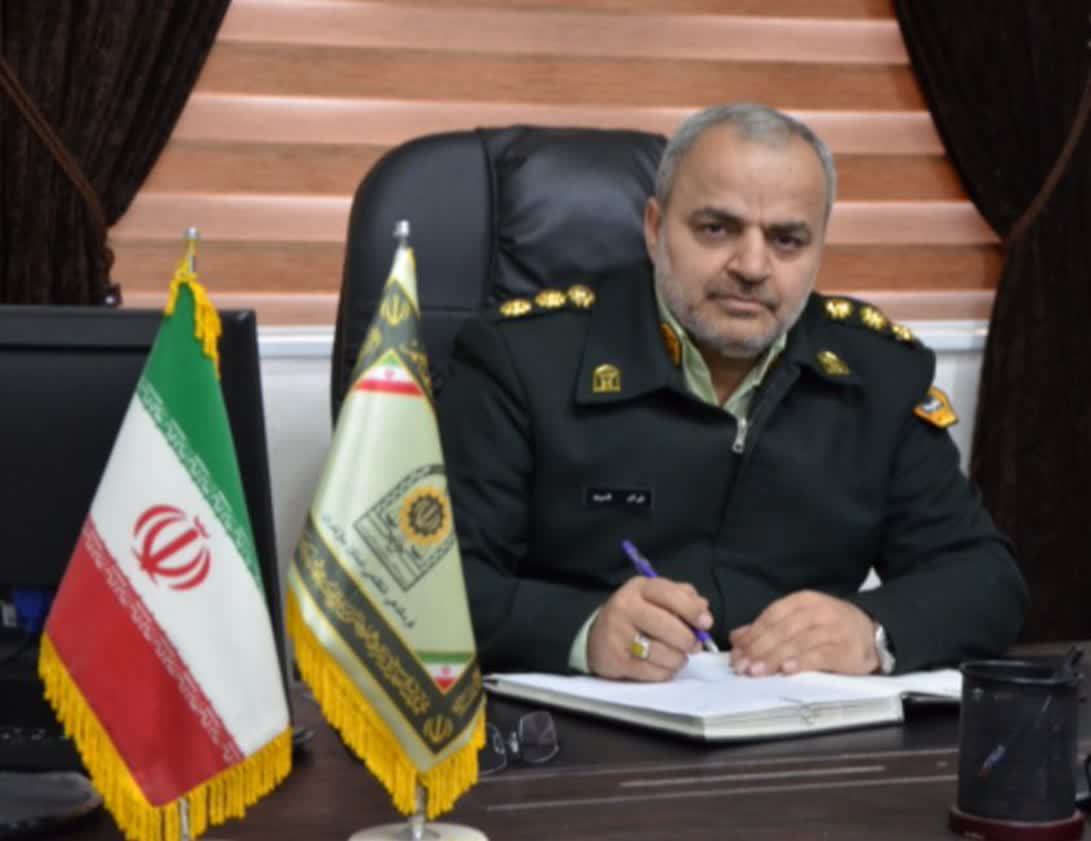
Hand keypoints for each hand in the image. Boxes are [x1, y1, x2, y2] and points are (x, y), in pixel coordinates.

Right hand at [587, 576, 713, 680]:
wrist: (597, 636)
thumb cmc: (636, 615)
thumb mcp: (655, 597)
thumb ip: (682, 598)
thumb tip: (703, 609)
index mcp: (638, 588)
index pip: (668, 594)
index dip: (692, 609)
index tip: (706, 623)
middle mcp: (624, 608)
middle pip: (666, 626)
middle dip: (688, 639)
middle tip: (694, 646)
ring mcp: (617, 635)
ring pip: (661, 652)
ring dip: (678, 659)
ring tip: (678, 657)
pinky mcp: (616, 660)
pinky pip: (651, 672)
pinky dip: (665, 672)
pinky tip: (663, 666)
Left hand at [728, 591, 878, 676]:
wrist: (872, 633)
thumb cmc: (829, 628)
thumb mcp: (799, 621)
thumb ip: (769, 628)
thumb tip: (737, 639)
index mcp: (802, 601)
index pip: (771, 616)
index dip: (752, 635)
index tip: (737, 653)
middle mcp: (817, 611)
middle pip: (782, 630)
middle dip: (758, 649)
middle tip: (742, 667)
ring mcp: (833, 629)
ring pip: (797, 642)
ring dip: (774, 658)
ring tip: (757, 671)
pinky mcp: (846, 648)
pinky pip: (820, 655)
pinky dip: (802, 662)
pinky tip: (787, 670)